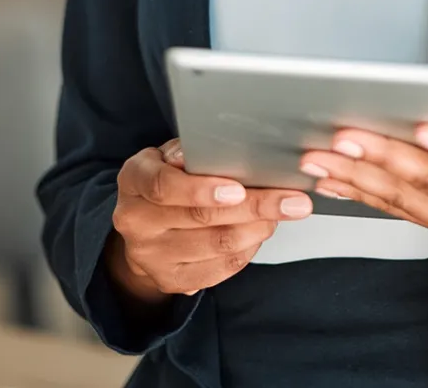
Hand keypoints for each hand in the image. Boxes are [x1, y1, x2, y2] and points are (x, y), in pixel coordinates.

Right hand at [107, 138, 313, 300]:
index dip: (202, 188)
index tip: (239, 188)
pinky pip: (218, 269)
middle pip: (200, 217)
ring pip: (215, 245)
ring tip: (283, 212)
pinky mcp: (170, 280)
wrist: (142, 228)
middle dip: (254, 207)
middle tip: (293, 201)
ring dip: (258, 229)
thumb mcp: (170, 155)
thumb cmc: (167, 178)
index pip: (163, 186)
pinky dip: (248, 250)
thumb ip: (192, 152)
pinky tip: (262, 232)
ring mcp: (150, 256)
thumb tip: (220, 147)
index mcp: (134, 180)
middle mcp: (136, 221)